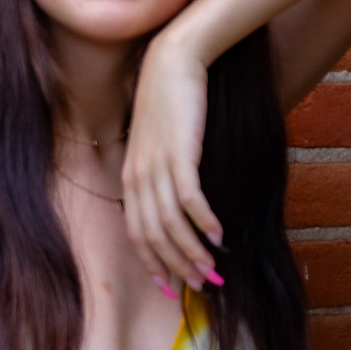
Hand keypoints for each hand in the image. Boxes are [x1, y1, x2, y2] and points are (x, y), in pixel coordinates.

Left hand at [122, 28, 223, 294]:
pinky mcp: (180, 153)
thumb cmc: (169, 102)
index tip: (172, 288)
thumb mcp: (157, 143)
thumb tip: (178, 201)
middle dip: (178, 267)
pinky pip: (190, 198)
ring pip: (171, 224)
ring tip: (214, 271)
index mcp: (130, 178)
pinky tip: (220, 235)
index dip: (154, 264)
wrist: (172, 61)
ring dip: (193, 252)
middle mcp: (138, 176)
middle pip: (154, 236)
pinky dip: (204, 221)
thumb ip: (160, 172)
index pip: (137, 234)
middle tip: (202, 285)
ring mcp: (157, 166)